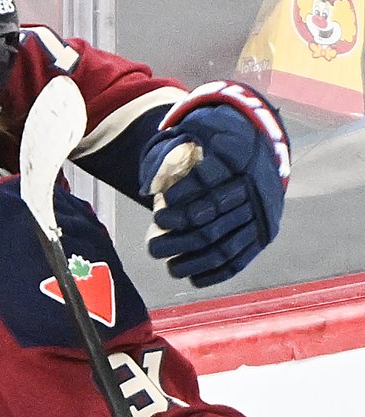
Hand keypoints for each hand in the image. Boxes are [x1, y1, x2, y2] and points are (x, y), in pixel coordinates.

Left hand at [140, 82, 289, 286]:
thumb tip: (150, 187)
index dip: (181, 206)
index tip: (158, 217)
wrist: (263, 152)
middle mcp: (253, 193)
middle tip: (152, 249)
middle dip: (179, 241)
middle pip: (212, 224)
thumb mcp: (201, 136)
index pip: (207, 187)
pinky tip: (196, 280)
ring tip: (171, 268)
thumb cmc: (218, 147)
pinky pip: (243, 258)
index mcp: (239, 163)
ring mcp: (261, 216)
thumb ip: (175, 155)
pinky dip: (218, 273)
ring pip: (225, 246)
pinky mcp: (265, 233)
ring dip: (194, 262)